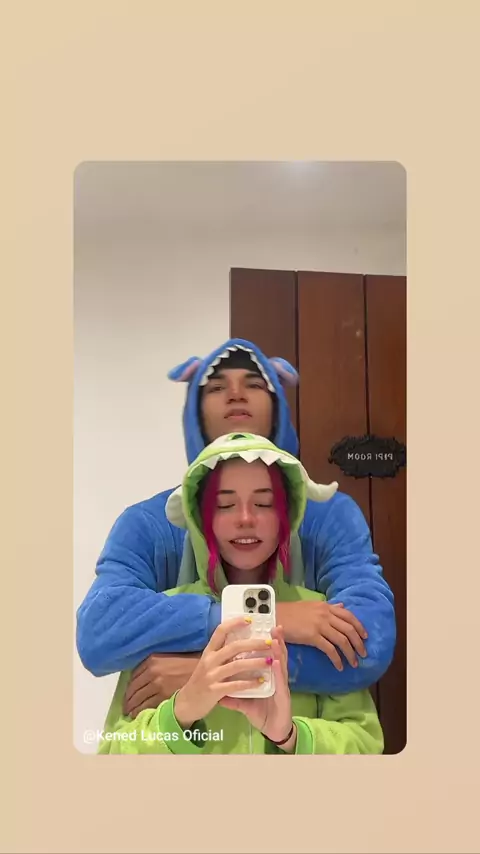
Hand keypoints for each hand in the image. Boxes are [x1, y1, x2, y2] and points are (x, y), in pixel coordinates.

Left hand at [123, 653, 200, 717]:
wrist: (206, 672)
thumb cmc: (188, 664)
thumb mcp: (167, 660)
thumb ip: (154, 667)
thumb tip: (141, 680)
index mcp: (152, 661)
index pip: (133, 678)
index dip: (129, 689)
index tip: (127, 696)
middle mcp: (152, 671)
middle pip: (133, 689)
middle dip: (128, 700)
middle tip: (126, 708)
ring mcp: (158, 684)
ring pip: (139, 698)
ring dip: (132, 707)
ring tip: (130, 713)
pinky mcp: (164, 695)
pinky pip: (147, 705)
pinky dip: (140, 711)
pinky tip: (138, 715)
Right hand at [173, 617, 273, 728]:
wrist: (187, 703)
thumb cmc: (202, 681)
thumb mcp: (208, 663)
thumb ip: (222, 653)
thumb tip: (241, 641)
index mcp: (209, 651)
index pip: (220, 631)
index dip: (235, 623)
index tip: (250, 619)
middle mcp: (209, 660)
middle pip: (234, 647)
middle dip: (253, 644)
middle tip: (269, 642)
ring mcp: (211, 675)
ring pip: (237, 665)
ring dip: (255, 662)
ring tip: (269, 660)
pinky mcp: (214, 691)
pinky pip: (235, 685)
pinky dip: (250, 682)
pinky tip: (261, 681)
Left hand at [219, 626, 296, 752]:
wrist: (273, 732)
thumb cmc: (262, 713)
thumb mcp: (244, 703)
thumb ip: (233, 695)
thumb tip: (217, 690)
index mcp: (267, 676)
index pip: (266, 655)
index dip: (264, 641)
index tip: (260, 628)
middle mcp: (275, 677)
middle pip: (276, 655)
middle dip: (276, 640)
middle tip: (273, 625)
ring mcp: (281, 686)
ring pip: (280, 665)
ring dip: (278, 650)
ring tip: (275, 638)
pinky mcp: (283, 696)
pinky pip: (280, 682)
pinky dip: (277, 671)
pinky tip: (275, 662)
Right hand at [276, 600, 367, 670]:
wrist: (276, 616)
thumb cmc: (291, 612)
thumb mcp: (312, 605)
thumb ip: (328, 607)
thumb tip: (342, 606)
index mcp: (326, 606)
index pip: (349, 615)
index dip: (359, 627)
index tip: (365, 637)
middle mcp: (326, 614)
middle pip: (349, 629)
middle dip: (359, 643)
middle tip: (364, 653)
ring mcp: (320, 625)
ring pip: (342, 640)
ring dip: (351, 653)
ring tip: (354, 663)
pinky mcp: (312, 636)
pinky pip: (330, 649)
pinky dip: (337, 659)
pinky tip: (340, 666)